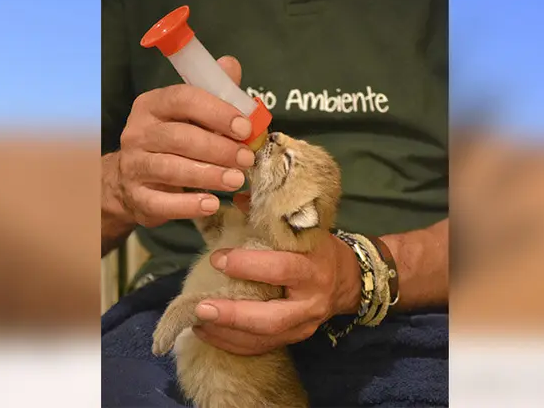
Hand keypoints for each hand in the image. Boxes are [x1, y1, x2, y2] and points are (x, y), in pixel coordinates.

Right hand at [106, 56, 255, 227]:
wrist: (130, 182)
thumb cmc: (172, 142)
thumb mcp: (189, 114)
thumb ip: (213, 93)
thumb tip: (231, 65)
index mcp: (152, 105)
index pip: (182, 99)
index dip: (216, 112)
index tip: (245, 128)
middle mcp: (138, 132)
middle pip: (179, 137)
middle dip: (218, 148)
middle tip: (246, 159)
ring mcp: (134, 166)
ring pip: (171, 168)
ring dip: (208, 175)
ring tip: (236, 180)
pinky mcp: (137, 197)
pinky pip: (162, 202)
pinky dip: (188, 205)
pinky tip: (212, 204)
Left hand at [192, 213, 361, 354]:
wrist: (348, 280)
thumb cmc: (316, 248)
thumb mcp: (301, 227)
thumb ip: (269, 215)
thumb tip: (236, 195)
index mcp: (314, 266)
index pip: (283, 269)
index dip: (249, 265)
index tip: (217, 258)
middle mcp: (311, 301)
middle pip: (273, 317)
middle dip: (234, 314)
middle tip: (201, 306)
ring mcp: (304, 326)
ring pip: (264, 338)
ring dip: (227, 333)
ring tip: (196, 321)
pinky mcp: (294, 340)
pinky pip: (260, 348)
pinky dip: (231, 343)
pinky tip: (205, 332)